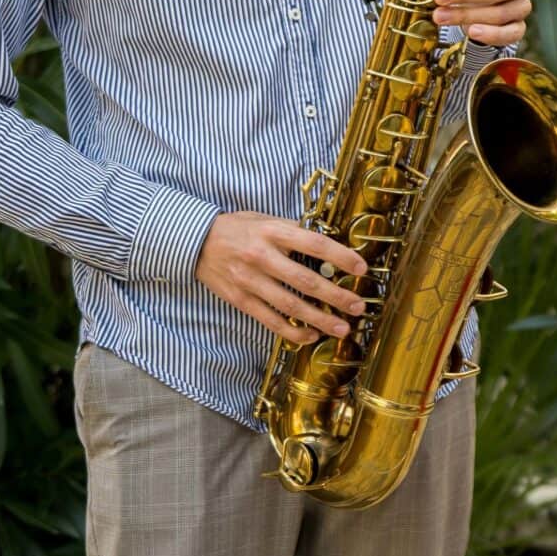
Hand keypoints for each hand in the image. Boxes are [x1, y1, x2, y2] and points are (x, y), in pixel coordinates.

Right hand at [196, 212, 370, 343]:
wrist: (195, 242)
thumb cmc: (237, 228)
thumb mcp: (266, 219)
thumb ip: (294, 231)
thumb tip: (327, 245)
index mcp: (273, 232)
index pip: (315, 244)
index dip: (341, 257)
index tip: (362, 268)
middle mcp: (262, 257)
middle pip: (306, 281)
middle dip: (336, 296)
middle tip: (359, 307)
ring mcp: (250, 281)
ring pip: (290, 305)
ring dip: (319, 319)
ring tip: (342, 328)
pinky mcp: (240, 300)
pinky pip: (269, 320)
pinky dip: (291, 331)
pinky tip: (310, 336)